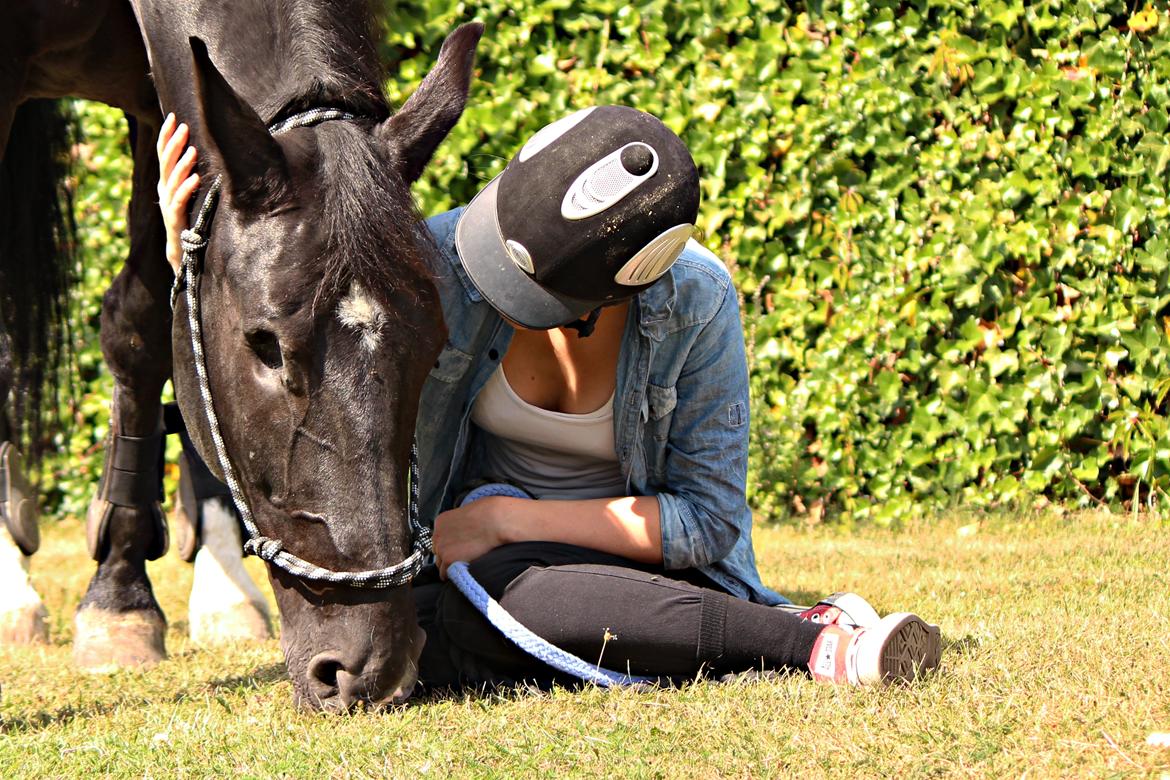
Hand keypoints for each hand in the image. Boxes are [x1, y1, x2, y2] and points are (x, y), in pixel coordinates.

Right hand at [156, 113, 201, 274]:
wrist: (183, 252)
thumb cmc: (190, 220)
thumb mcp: (188, 194)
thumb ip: (190, 175)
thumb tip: (203, 151)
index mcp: (166, 182)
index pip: (163, 154)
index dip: (167, 135)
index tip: (173, 116)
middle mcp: (164, 190)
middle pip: (165, 162)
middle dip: (174, 143)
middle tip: (184, 126)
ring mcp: (167, 204)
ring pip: (171, 180)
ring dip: (182, 164)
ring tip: (192, 150)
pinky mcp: (174, 218)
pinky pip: (180, 200)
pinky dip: (187, 188)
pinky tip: (196, 178)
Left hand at [431, 497, 511, 578]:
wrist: (494, 521)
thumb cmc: (488, 514)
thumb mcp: (467, 514)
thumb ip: (460, 524)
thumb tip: (463, 532)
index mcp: (441, 522)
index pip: (438, 539)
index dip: (448, 545)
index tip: (455, 548)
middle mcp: (438, 535)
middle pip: (438, 552)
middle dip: (448, 555)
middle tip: (462, 556)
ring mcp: (442, 548)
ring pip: (440, 564)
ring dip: (450, 566)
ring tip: (463, 565)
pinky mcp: (449, 559)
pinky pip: (446, 573)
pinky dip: (453, 575)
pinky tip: (462, 571)